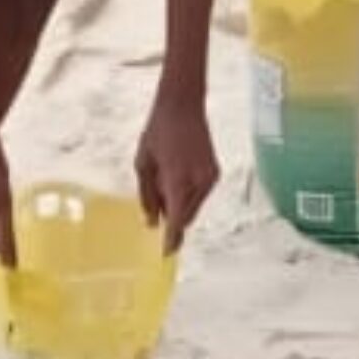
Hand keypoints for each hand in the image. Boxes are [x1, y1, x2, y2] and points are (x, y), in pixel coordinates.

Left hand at [133, 93, 220, 251]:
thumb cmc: (157, 132)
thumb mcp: (143, 164)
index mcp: (178, 180)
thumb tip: (152, 222)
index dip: (172, 238)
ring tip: (165, 181)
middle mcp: (199, 182)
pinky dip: (187, 196)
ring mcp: (210, 178)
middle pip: (186, 217)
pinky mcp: (215, 173)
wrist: (184, 105)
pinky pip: (200, 195)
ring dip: (179, 206)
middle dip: (172, 220)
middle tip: (156, 206)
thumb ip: (147, 195)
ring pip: (193, 207)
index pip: (176, 219)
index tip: (166, 253)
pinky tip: (176, 176)